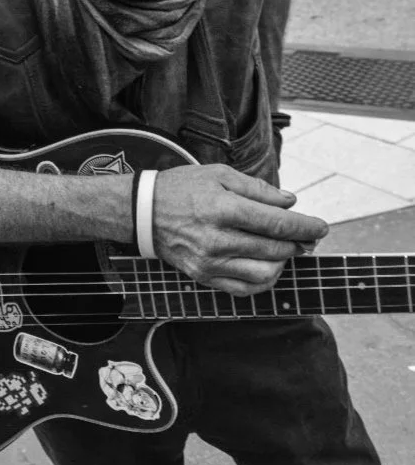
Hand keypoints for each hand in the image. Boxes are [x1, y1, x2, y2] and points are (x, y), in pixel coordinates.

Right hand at [152, 165, 328, 296]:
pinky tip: (268, 267)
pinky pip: (243, 289)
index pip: (277, 224)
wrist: (143, 212)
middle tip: (307, 237)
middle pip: (275, 248)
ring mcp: (210, 262)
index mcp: (223, 209)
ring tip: (284, 250)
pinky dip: (263, 282)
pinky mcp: (203, 276)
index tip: (321, 227)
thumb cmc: (182, 189)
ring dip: (282, 263)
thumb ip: (258, 189)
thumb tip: (290, 202)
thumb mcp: (220, 175)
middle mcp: (217, 239)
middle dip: (299, 243)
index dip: (305, 227)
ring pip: (263, 273)